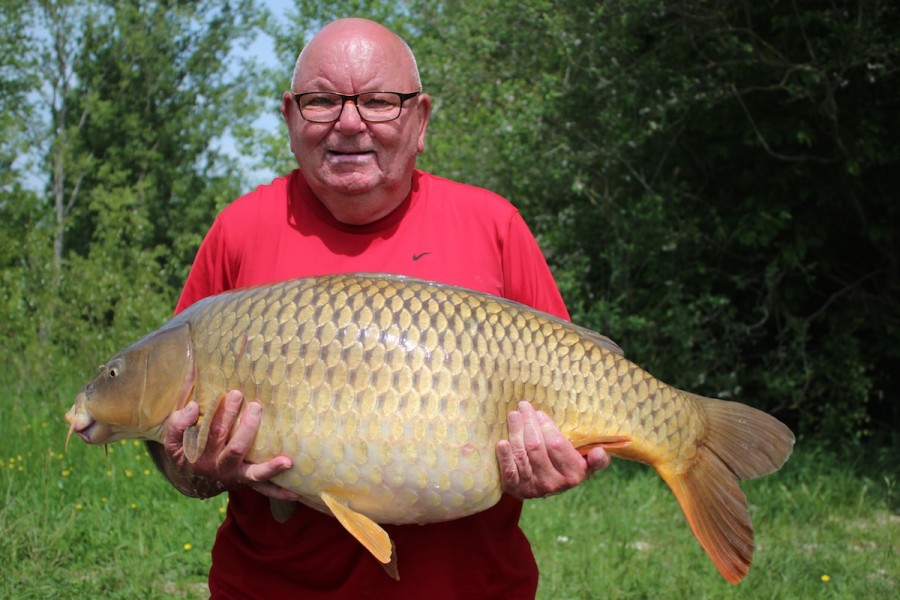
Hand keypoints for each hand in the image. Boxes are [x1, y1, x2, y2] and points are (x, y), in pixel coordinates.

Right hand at [164, 390, 298, 499]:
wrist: (190, 480)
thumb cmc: (186, 450)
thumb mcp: (174, 439)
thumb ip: (178, 422)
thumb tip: (193, 408)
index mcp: (201, 454)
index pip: (213, 432)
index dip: (223, 413)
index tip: (235, 394)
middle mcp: (219, 467)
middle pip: (236, 448)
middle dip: (247, 427)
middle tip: (256, 406)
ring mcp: (235, 476)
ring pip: (253, 473)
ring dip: (270, 467)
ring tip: (286, 461)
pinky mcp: (246, 481)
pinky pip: (264, 489)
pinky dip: (279, 491)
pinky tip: (296, 492)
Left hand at [496, 401, 609, 498]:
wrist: (548, 486)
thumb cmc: (568, 465)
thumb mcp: (587, 463)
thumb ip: (597, 458)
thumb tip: (599, 452)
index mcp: (573, 474)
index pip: (555, 445)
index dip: (546, 426)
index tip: (539, 412)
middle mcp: (553, 484)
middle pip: (535, 447)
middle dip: (528, 423)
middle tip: (523, 407)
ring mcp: (533, 488)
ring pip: (521, 455)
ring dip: (515, 432)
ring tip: (513, 415)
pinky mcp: (516, 490)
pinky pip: (508, 472)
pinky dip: (504, 456)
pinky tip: (502, 442)